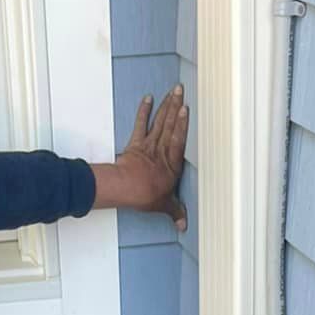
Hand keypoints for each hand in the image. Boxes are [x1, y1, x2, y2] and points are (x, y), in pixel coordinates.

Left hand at [92, 85, 189, 229]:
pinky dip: (144, 111)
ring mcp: (149, 144)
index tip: (187, 108)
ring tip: (172, 90)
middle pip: (171, 124)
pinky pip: (141, 124)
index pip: (181, 139)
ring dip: (166, 104)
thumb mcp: (165, 205)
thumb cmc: (146, 195)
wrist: (128, 189)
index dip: (184, 123)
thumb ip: (175, 212)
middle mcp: (163, 150)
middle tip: (181, 89)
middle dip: (176, 105)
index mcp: (173, 164)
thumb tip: (183, 225)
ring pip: (160, 120)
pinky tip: (148, 98)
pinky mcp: (136, 144)